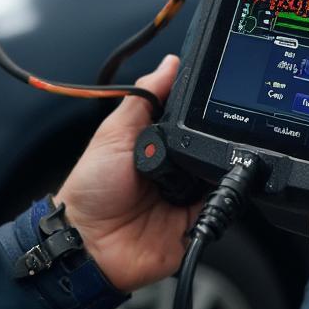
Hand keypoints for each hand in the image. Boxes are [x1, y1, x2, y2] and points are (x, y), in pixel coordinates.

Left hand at [55, 55, 197, 293]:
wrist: (88, 244)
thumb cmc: (91, 189)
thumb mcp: (114, 133)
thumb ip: (144, 98)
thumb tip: (170, 64)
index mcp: (156, 142)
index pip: (189, 118)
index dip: (200, 107)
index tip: (213, 91)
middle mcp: (175, 165)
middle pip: (209, 143)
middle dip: (210, 137)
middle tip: (200, 136)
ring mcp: (186, 193)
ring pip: (219, 172)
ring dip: (212, 167)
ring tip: (195, 166)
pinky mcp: (196, 220)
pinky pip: (220, 206)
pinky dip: (218, 197)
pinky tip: (205, 190)